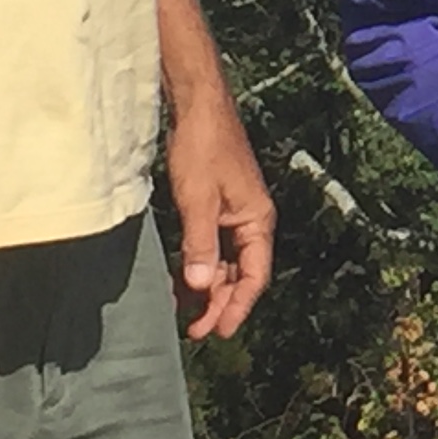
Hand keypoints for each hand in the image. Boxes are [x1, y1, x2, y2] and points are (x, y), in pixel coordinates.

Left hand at [166, 91, 276, 339]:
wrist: (197, 106)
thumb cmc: (202, 148)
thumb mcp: (198, 200)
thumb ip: (200, 244)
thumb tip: (201, 287)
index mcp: (257, 219)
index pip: (255, 275)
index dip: (238, 306)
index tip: (218, 331)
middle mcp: (250, 220)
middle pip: (241, 274)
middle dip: (221, 303)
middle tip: (197, 332)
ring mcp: (233, 214)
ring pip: (225, 263)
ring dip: (208, 289)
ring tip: (186, 315)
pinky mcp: (215, 207)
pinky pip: (211, 248)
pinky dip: (198, 267)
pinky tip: (180, 282)